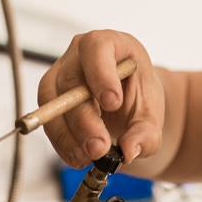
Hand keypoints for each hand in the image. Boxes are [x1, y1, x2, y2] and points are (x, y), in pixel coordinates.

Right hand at [37, 30, 162, 167]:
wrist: (128, 106)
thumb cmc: (139, 98)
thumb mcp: (152, 114)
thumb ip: (146, 132)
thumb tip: (129, 150)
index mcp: (111, 44)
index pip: (97, 48)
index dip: (101, 74)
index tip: (112, 103)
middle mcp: (79, 54)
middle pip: (71, 82)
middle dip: (84, 119)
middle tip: (99, 147)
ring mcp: (60, 75)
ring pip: (52, 103)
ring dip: (68, 135)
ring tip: (88, 158)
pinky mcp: (50, 99)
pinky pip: (48, 121)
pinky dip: (63, 143)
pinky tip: (78, 157)